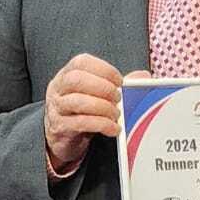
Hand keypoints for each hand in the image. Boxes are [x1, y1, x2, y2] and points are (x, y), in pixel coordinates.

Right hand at [43, 53, 123, 170]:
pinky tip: (113, 128)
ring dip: (102, 107)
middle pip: (76, 80)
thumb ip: (117, 84)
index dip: (104, 69)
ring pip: (77, 101)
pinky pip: (80, 123)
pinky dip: (101, 124)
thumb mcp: (96, 94)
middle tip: (118, 98)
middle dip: (103, 87)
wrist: (62, 136)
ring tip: (116, 114)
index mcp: (67, 74)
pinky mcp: (60, 127)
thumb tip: (142, 76)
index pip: (82, 62)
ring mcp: (57, 108)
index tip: (120, 80)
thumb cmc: (81, 110)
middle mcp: (59, 88)